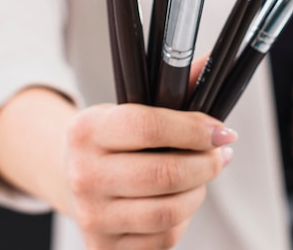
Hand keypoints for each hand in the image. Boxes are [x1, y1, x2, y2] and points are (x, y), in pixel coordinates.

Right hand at [64, 56, 236, 249]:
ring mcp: (92, 216)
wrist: (70, 177)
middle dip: (206, 164)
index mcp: (87, 130)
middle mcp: (83, 175)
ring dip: (198, 193)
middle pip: (165, 174)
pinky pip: (162, 239)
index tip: (221, 131)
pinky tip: (177, 202)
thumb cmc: (110, 140)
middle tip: (219, 154)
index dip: (194, 130)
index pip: (148, 126)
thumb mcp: (128, 108)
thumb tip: (212, 61)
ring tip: (200, 177)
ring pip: (169, 211)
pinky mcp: (103, 248)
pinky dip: (180, 220)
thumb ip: (172, 89)